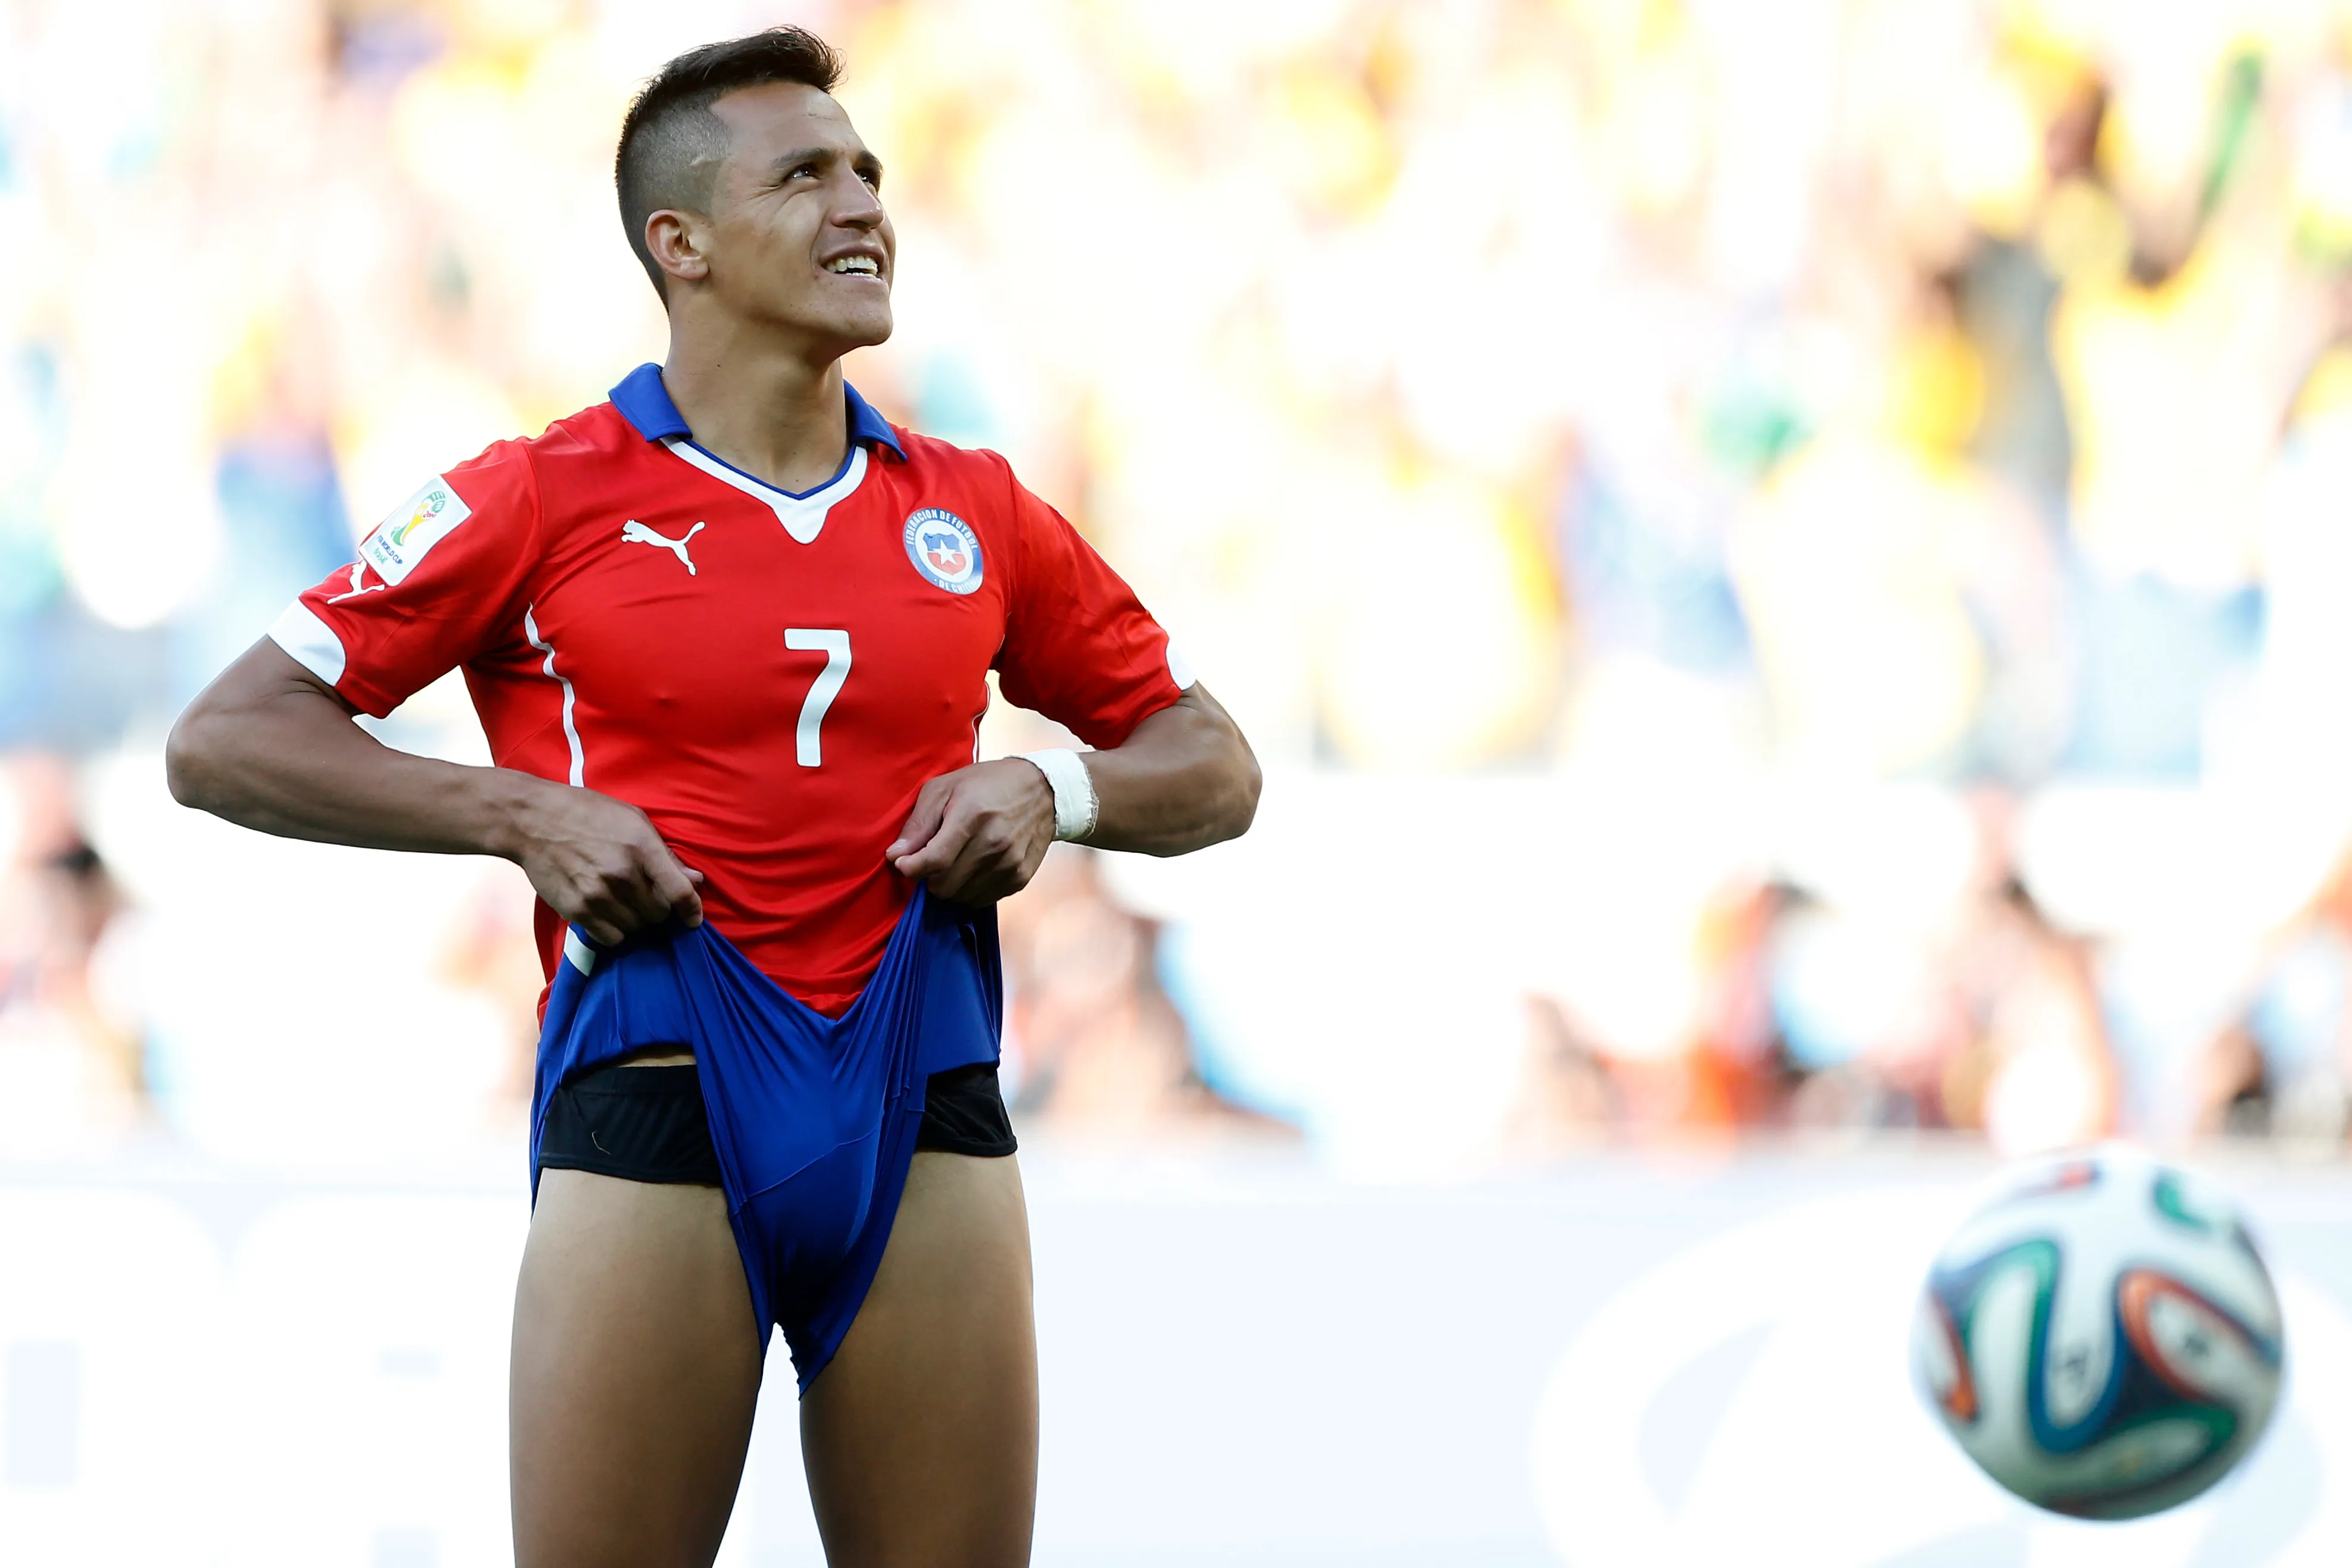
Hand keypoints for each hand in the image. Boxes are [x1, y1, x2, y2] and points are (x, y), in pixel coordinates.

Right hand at [506, 779, 703, 945]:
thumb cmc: (588, 814)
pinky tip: (606, 911)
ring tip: (622, 900)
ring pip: (636, 928)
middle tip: (644, 895)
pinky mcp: (576, 910)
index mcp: (642, 847)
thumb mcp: (633, 820)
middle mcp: (622, 874)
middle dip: (657, 908)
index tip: (693, 919)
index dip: (692, 910)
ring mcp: (598, 895)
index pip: (680, 892)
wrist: (532, 820)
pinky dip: (614, 930)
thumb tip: (695, 880)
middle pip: (659, 914)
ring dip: (635, 919)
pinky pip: (611, 938)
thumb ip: (665, 854)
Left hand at [886, 758, 1056, 902]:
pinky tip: (972, 868)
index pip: (933, 860)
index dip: (910, 868)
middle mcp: (994, 844)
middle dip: (929, 877)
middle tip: (932, 859)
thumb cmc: (987, 784)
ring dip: (949, 885)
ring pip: (961, 897)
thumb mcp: (945, 788)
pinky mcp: (1020, 878)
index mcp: (972, 816)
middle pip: (944, 885)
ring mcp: (1009, 864)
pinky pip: (981, 900)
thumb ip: (919, 823)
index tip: (903, 863)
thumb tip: (895, 856)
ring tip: (954, 861)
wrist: (1043, 791)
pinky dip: (969, 890)